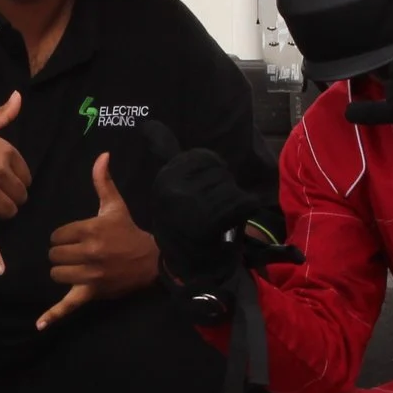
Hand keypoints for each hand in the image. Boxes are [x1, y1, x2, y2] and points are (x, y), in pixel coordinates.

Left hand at [37, 153, 159, 329]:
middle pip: (54, 255)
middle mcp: (89, 254)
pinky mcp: (92, 293)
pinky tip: (39, 325)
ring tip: (74, 265)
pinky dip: (53, 315)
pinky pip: (69, 305)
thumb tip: (102, 155)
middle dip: (60, 253)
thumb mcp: (115, 206)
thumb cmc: (128, 231)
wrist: (150, 260)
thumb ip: (103, 181)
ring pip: (56, 274)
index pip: (57, 235)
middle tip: (74, 251)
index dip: (61, 236)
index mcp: (91, 231)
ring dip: (61, 270)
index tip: (73, 237)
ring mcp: (90, 276)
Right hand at [149, 148, 269, 293]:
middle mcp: (173, 188)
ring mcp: (191, 205)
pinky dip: (244, 210)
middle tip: (212, 210)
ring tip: (220, 218)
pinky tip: (232, 223)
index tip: (204, 194)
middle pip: (220, 172)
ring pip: (231, 187)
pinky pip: (241, 202)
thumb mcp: (168, 187)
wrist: (190, 269)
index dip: (213, 174)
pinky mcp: (211, 220)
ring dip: (233, 202)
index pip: (204, 158)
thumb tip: (148, 123)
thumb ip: (163, 152)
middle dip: (223, 189)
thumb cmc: (182, 226)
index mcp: (165, 177)